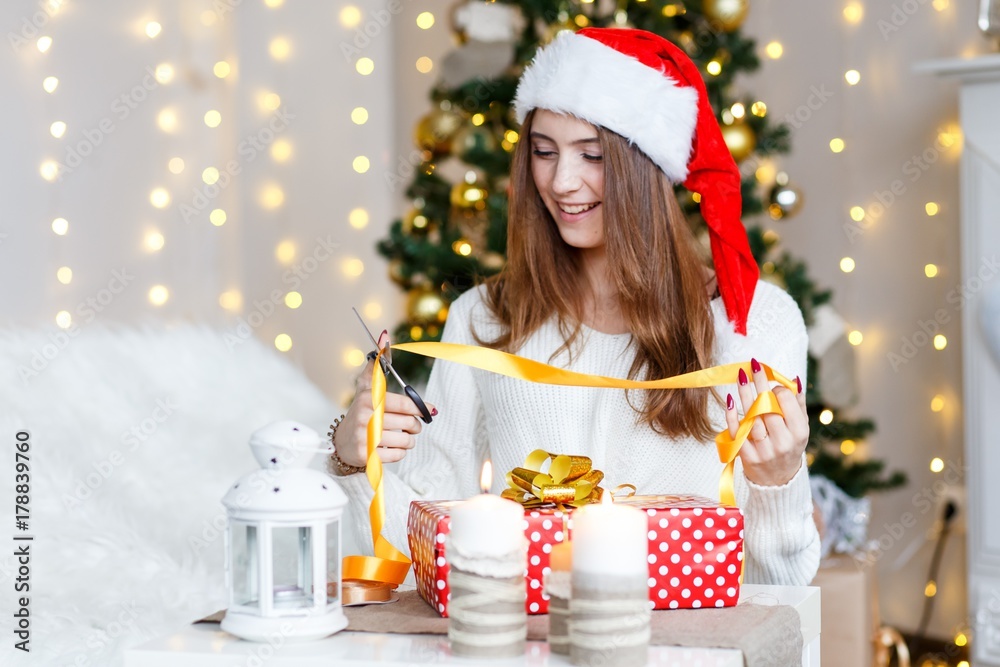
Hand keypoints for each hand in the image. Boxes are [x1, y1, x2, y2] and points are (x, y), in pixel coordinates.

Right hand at [334, 331, 436, 467]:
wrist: (342, 442)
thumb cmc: (361, 411)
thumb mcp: (366, 387)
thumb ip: (377, 364)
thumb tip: (385, 334)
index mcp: (368, 398)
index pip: (405, 404)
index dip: (420, 408)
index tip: (429, 411)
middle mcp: (365, 417)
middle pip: (408, 423)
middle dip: (414, 426)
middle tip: (411, 426)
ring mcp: (365, 437)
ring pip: (406, 440)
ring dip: (408, 440)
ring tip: (400, 436)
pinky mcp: (366, 456)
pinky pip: (398, 455)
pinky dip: (400, 452)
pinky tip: (390, 446)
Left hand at [724, 358, 807, 486]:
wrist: (778, 481)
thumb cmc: (788, 446)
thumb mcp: (799, 428)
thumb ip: (797, 404)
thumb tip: (793, 379)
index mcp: (799, 433)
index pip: (787, 402)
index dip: (778, 389)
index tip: (772, 384)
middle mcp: (782, 442)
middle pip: (767, 406)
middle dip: (759, 384)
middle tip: (752, 365)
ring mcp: (763, 450)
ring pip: (751, 416)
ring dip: (744, 394)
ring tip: (741, 376)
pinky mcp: (746, 456)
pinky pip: (737, 431)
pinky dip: (732, 415)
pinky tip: (730, 400)